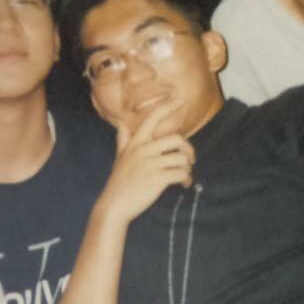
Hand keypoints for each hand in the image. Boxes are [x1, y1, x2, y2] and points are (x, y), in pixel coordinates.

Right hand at [98, 100, 194, 223]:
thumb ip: (123, 139)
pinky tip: (183, 184)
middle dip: (188, 150)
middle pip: (177, 139)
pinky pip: (181, 173)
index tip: (180, 98)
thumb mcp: (119, 157)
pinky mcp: (157, 179)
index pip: (152, 118)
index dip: (167, 106)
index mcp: (136, 143)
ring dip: (187, 168)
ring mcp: (150, 164)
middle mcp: (143, 150)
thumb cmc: (119, 182)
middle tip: (189, 160)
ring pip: (181, 158)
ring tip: (183, 176)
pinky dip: (186, 179)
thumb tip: (120, 122)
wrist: (114, 206)